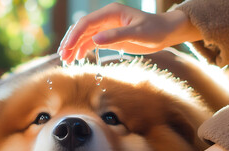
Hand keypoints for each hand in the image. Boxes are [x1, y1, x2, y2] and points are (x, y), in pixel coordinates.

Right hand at [58, 2, 201, 62]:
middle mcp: (106, 18)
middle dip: (71, 42)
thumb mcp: (137, 34)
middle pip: (82, 29)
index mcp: (111, 13)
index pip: (86, 23)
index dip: (74, 36)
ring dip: (74, 47)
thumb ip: (116, 36)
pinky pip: (92, 42)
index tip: (67, 49)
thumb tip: (96, 41)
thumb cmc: (155, 30)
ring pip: (85, 36)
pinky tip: (78, 57)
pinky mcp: (110, 37)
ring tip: (66, 60)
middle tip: (63, 57)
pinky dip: (83, 49)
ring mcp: (107, 27)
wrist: (165, 33)